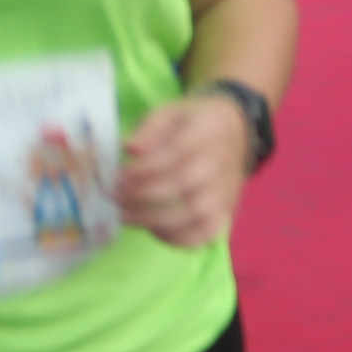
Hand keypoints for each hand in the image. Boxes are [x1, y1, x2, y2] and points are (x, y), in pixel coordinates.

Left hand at [119, 91, 256, 249]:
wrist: (238, 132)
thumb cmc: (196, 122)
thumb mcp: (172, 112)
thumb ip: (150, 129)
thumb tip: (129, 149)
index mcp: (206, 135)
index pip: (174, 156)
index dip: (142, 170)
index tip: (117, 176)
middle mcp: (220, 165)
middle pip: (181, 186)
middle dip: (141, 195)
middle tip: (114, 197)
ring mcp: (225, 192)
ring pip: (194, 215)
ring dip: (154, 220)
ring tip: (125, 217)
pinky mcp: (227, 211)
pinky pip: (206, 234)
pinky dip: (179, 239)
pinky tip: (153, 230)